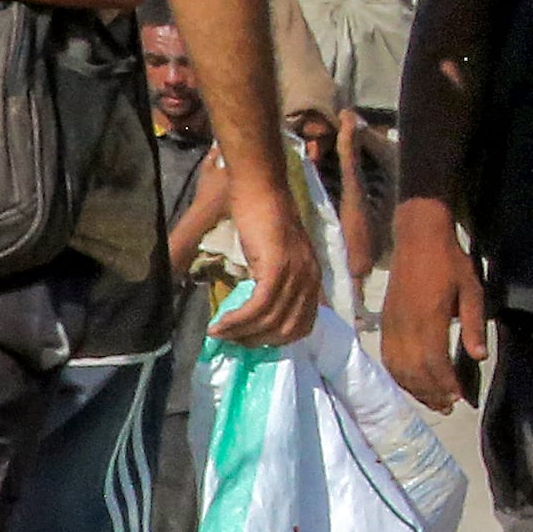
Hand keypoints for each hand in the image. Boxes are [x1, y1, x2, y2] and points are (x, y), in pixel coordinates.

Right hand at [214, 161, 320, 347]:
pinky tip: (220, 323)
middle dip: (257, 341)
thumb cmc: (262, 219)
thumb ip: (273, 284)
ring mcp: (296, 274)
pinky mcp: (277, 269)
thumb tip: (252, 316)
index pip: (304, 326)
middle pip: (287, 329)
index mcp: (313, 278)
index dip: (276, 340)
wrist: (261, 189)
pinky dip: (237, 321)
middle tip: (231, 340)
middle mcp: (310, 279)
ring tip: (219, 333)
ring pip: (270, 321)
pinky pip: (258, 307)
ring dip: (241, 333)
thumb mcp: (274, 258)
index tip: (251, 340)